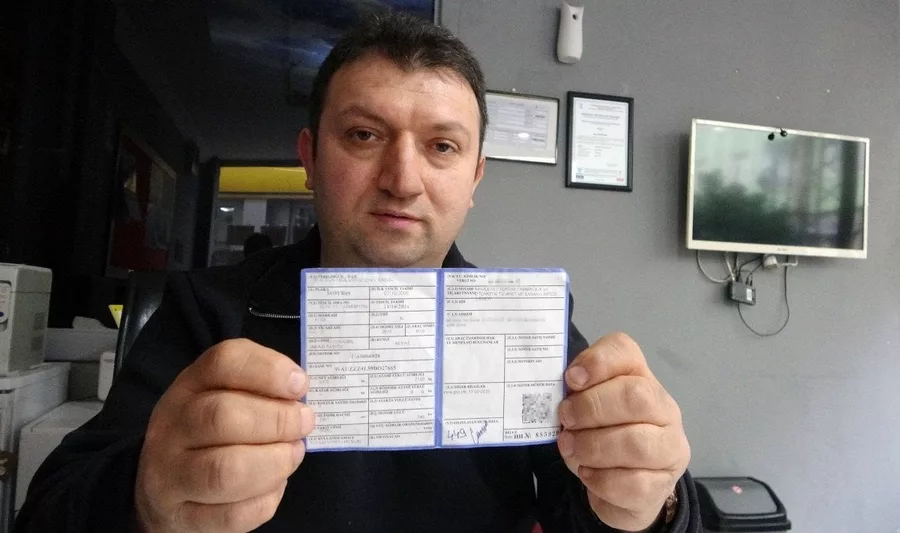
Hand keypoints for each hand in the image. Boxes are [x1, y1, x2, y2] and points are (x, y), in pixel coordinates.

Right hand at [135, 339, 315, 532]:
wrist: (163, 488)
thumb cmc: (211, 432)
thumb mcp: (227, 394)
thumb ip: (261, 387)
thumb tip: (298, 392)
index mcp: (190, 386)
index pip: (224, 362)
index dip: (268, 370)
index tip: (300, 384)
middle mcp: (172, 427)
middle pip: (223, 416)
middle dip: (278, 420)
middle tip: (305, 423)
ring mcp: (171, 475)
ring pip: (225, 470)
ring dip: (274, 463)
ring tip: (293, 454)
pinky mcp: (182, 517)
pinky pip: (233, 514)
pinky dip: (265, 500)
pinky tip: (273, 487)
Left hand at [557, 333, 689, 531]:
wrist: (621, 486)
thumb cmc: (599, 434)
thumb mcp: (581, 408)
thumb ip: (573, 393)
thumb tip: (564, 387)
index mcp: (639, 377)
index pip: (625, 352)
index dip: (597, 361)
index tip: (571, 379)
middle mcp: (663, 407)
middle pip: (636, 396)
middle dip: (591, 408)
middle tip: (566, 420)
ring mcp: (669, 447)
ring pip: (636, 443)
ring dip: (593, 446)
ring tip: (570, 449)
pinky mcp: (662, 485)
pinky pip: (633, 484)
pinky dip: (601, 480)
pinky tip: (587, 474)